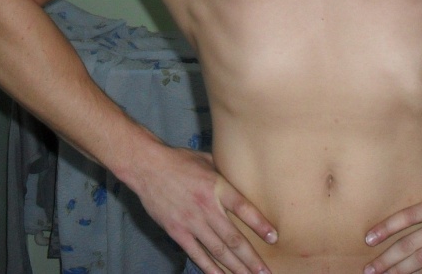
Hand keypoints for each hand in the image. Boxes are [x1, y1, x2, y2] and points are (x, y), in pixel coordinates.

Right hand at [133, 146, 276, 273]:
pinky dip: (209, 267)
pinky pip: (196, 253)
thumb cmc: (179, 160)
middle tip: (265, 272)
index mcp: (217, 186)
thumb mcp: (208, 160)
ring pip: (217, 250)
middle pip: (233, 238)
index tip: (274, 238)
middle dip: (251, 258)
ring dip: (235, 267)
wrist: (147, 166)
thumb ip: (225, 172)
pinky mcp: (176, 231)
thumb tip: (242, 177)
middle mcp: (206, 207)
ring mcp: (191, 221)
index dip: (259, 224)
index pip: (243, 208)